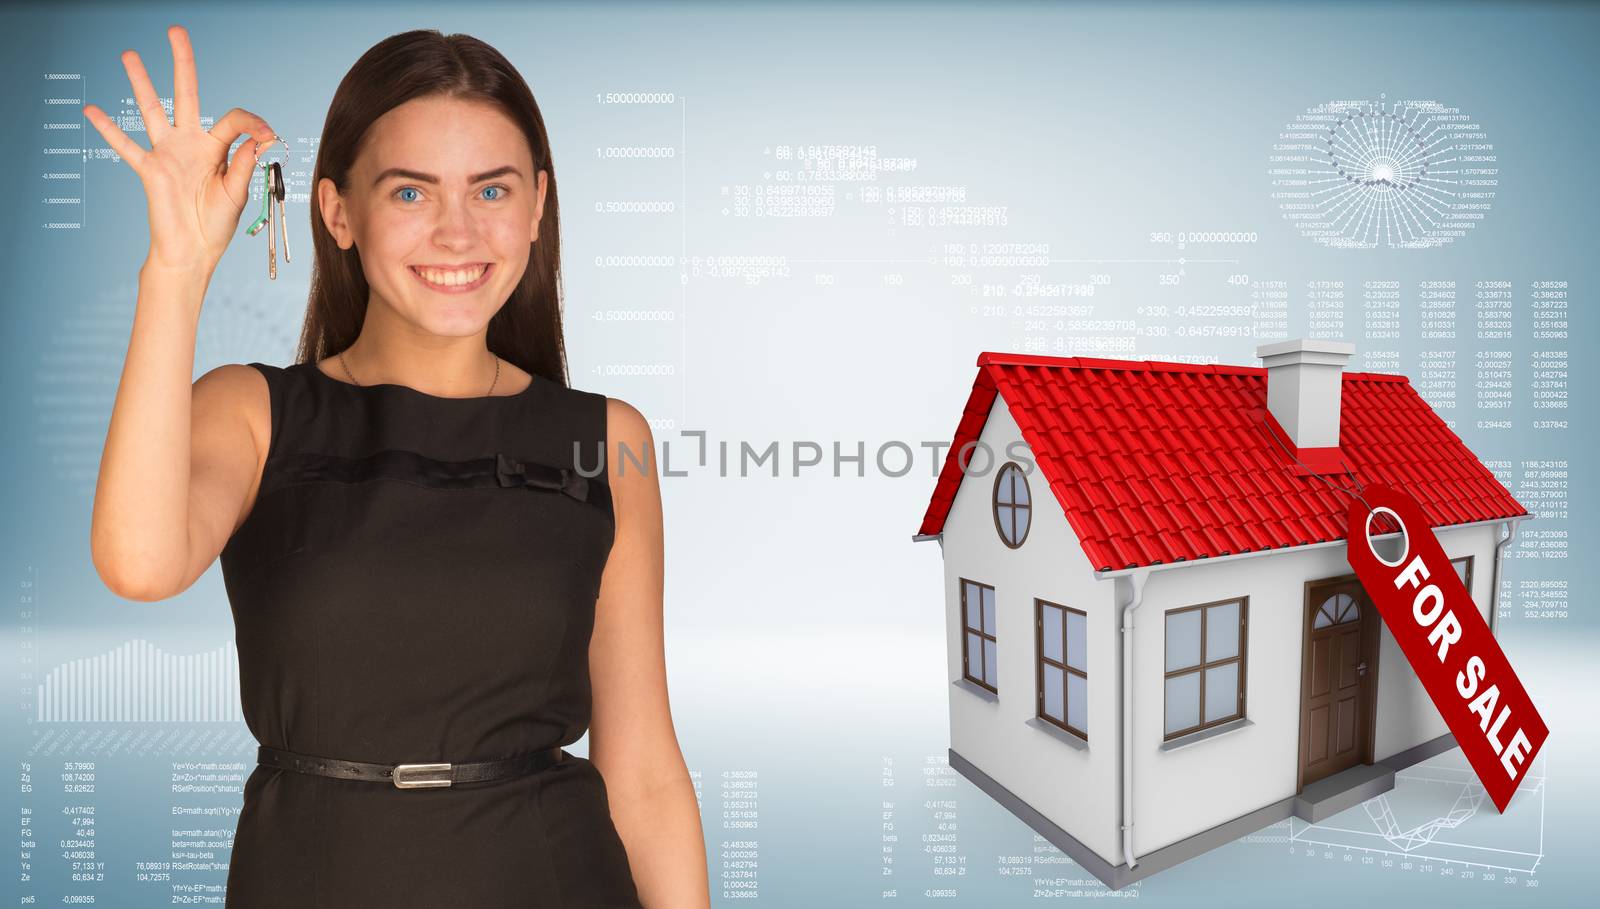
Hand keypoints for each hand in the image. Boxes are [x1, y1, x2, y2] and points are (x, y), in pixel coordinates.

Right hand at [82, 25, 275, 274]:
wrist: (193, 251)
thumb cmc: (216, 225)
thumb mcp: (237, 193)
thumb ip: (245, 163)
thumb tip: (259, 137)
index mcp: (217, 149)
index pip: (234, 120)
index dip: (252, 123)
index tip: (268, 133)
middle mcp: (191, 144)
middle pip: (186, 94)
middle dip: (182, 63)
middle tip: (176, 31)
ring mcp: (168, 154)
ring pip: (152, 110)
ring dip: (140, 82)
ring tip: (129, 54)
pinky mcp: (150, 170)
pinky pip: (125, 146)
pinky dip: (108, 130)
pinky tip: (91, 110)